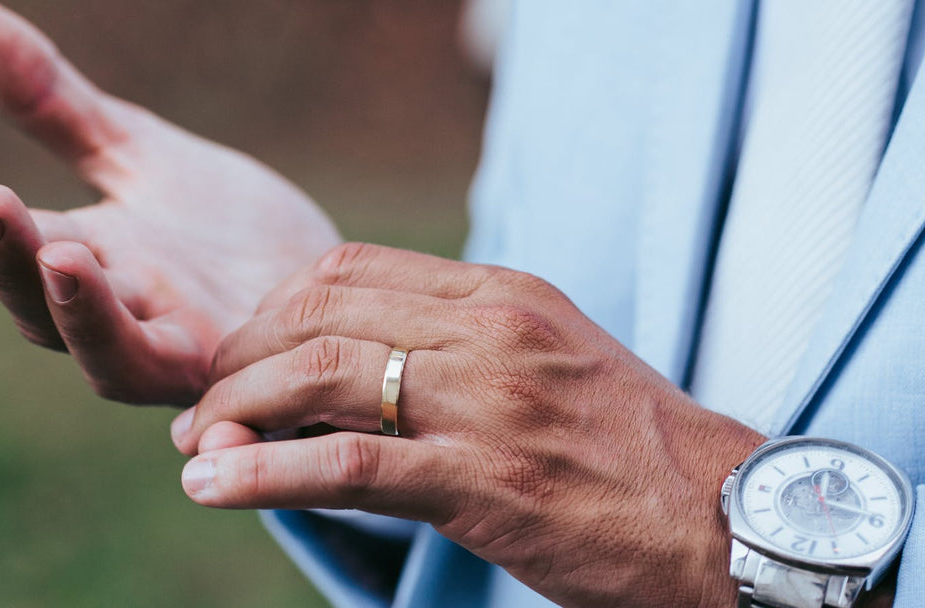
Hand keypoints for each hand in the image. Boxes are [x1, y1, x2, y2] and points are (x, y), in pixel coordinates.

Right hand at [0, 0, 340, 403]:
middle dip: (9, 259)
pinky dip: (213, 421)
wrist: (321, 280)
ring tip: (65, 256)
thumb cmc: (226, 229)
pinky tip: (209, 421)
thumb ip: (56, 106)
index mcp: (86, 262)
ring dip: (85, 316)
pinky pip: (224, 410)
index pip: (3, 242)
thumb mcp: (141, 154)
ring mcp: (185, 357)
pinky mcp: (251, 382)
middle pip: (42, 309)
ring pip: (117, 359)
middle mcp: (123, 319)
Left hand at [170, 243, 765, 606]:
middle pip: (320, 312)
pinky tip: (217, 485)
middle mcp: (490, 330)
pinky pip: (349, 466)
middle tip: (207, 403)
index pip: (352, 269)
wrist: (724, 513)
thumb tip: (359, 370)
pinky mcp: (484, 481)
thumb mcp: (549, 363)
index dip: (275, 308)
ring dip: (239, 409)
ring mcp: (487, 402)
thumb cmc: (631, 445)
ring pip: (322, 376)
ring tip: (200, 446)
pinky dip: (266, 473)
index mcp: (504, 294)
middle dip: (242, 355)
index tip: (247, 352)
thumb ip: (462, 348)